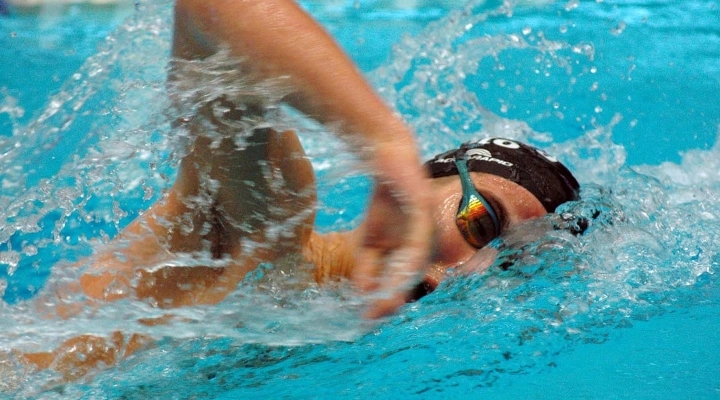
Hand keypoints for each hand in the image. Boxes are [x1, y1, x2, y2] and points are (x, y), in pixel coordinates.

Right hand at [353, 139, 433, 317]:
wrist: (386, 158)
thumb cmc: (384, 200)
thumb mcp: (370, 239)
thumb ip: (367, 265)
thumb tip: (363, 293)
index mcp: (414, 253)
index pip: (401, 282)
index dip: (386, 300)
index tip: (368, 316)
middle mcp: (425, 245)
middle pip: (410, 278)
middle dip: (392, 298)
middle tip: (372, 316)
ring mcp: (427, 228)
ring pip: (416, 264)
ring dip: (399, 285)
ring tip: (383, 301)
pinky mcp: (424, 210)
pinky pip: (418, 239)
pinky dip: (409, 258)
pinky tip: (398, 270)